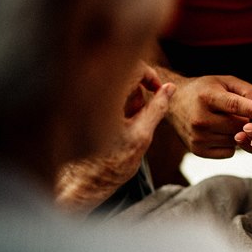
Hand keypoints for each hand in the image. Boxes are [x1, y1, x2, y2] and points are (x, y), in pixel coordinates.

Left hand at [55, 61, 174, 214]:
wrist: (81, 185)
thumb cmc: (110, 165)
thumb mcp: (142, 137)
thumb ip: (157, 108)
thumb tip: (170, 89)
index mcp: (104, 97)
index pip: (131, 66)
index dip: (150, 75)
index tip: (159, 90)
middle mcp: (90, 95)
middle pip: (123, 75)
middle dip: (139, 92)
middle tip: (142, 117)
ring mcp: (83, 102)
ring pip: (115, 87)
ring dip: (129, 101)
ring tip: (128, 126)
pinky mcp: (81, 110)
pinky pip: (105, 98)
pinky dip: (117, 107)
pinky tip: (117, 127)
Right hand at [167, 74, 251, 158]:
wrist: (175, 103)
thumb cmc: (206, 90)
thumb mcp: (226, 81)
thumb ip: (248, 92)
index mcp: (207, 96)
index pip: (234, 105)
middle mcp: (200, 118)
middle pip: (238, 126)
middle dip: (250, 123)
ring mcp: (197, 137)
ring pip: (236, 140)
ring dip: (240, 133)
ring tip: (228, 121)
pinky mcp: (197, 150)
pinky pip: (229, 152)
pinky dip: (231, 144)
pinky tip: (221, 132)